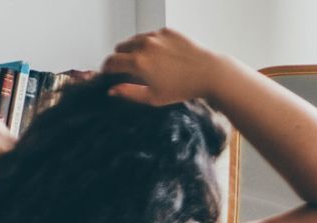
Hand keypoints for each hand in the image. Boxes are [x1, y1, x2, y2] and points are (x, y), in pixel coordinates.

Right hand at [100, 29, 228, 105]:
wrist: (209, 73)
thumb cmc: (184, 88)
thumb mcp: (154, 97)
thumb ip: (130, 93)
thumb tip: (112, 90)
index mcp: (138, 62)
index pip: (111, 61)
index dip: (107, 68)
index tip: (108, 73)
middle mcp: (144, 45)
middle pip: (120, 48)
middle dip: (120, 58)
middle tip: (128, 69)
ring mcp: (156, 35)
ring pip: (134, 39)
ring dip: (134, 50)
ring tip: (146, 63)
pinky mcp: (167, 31)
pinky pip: (151, 35)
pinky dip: (151, 44)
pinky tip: (162, 56)